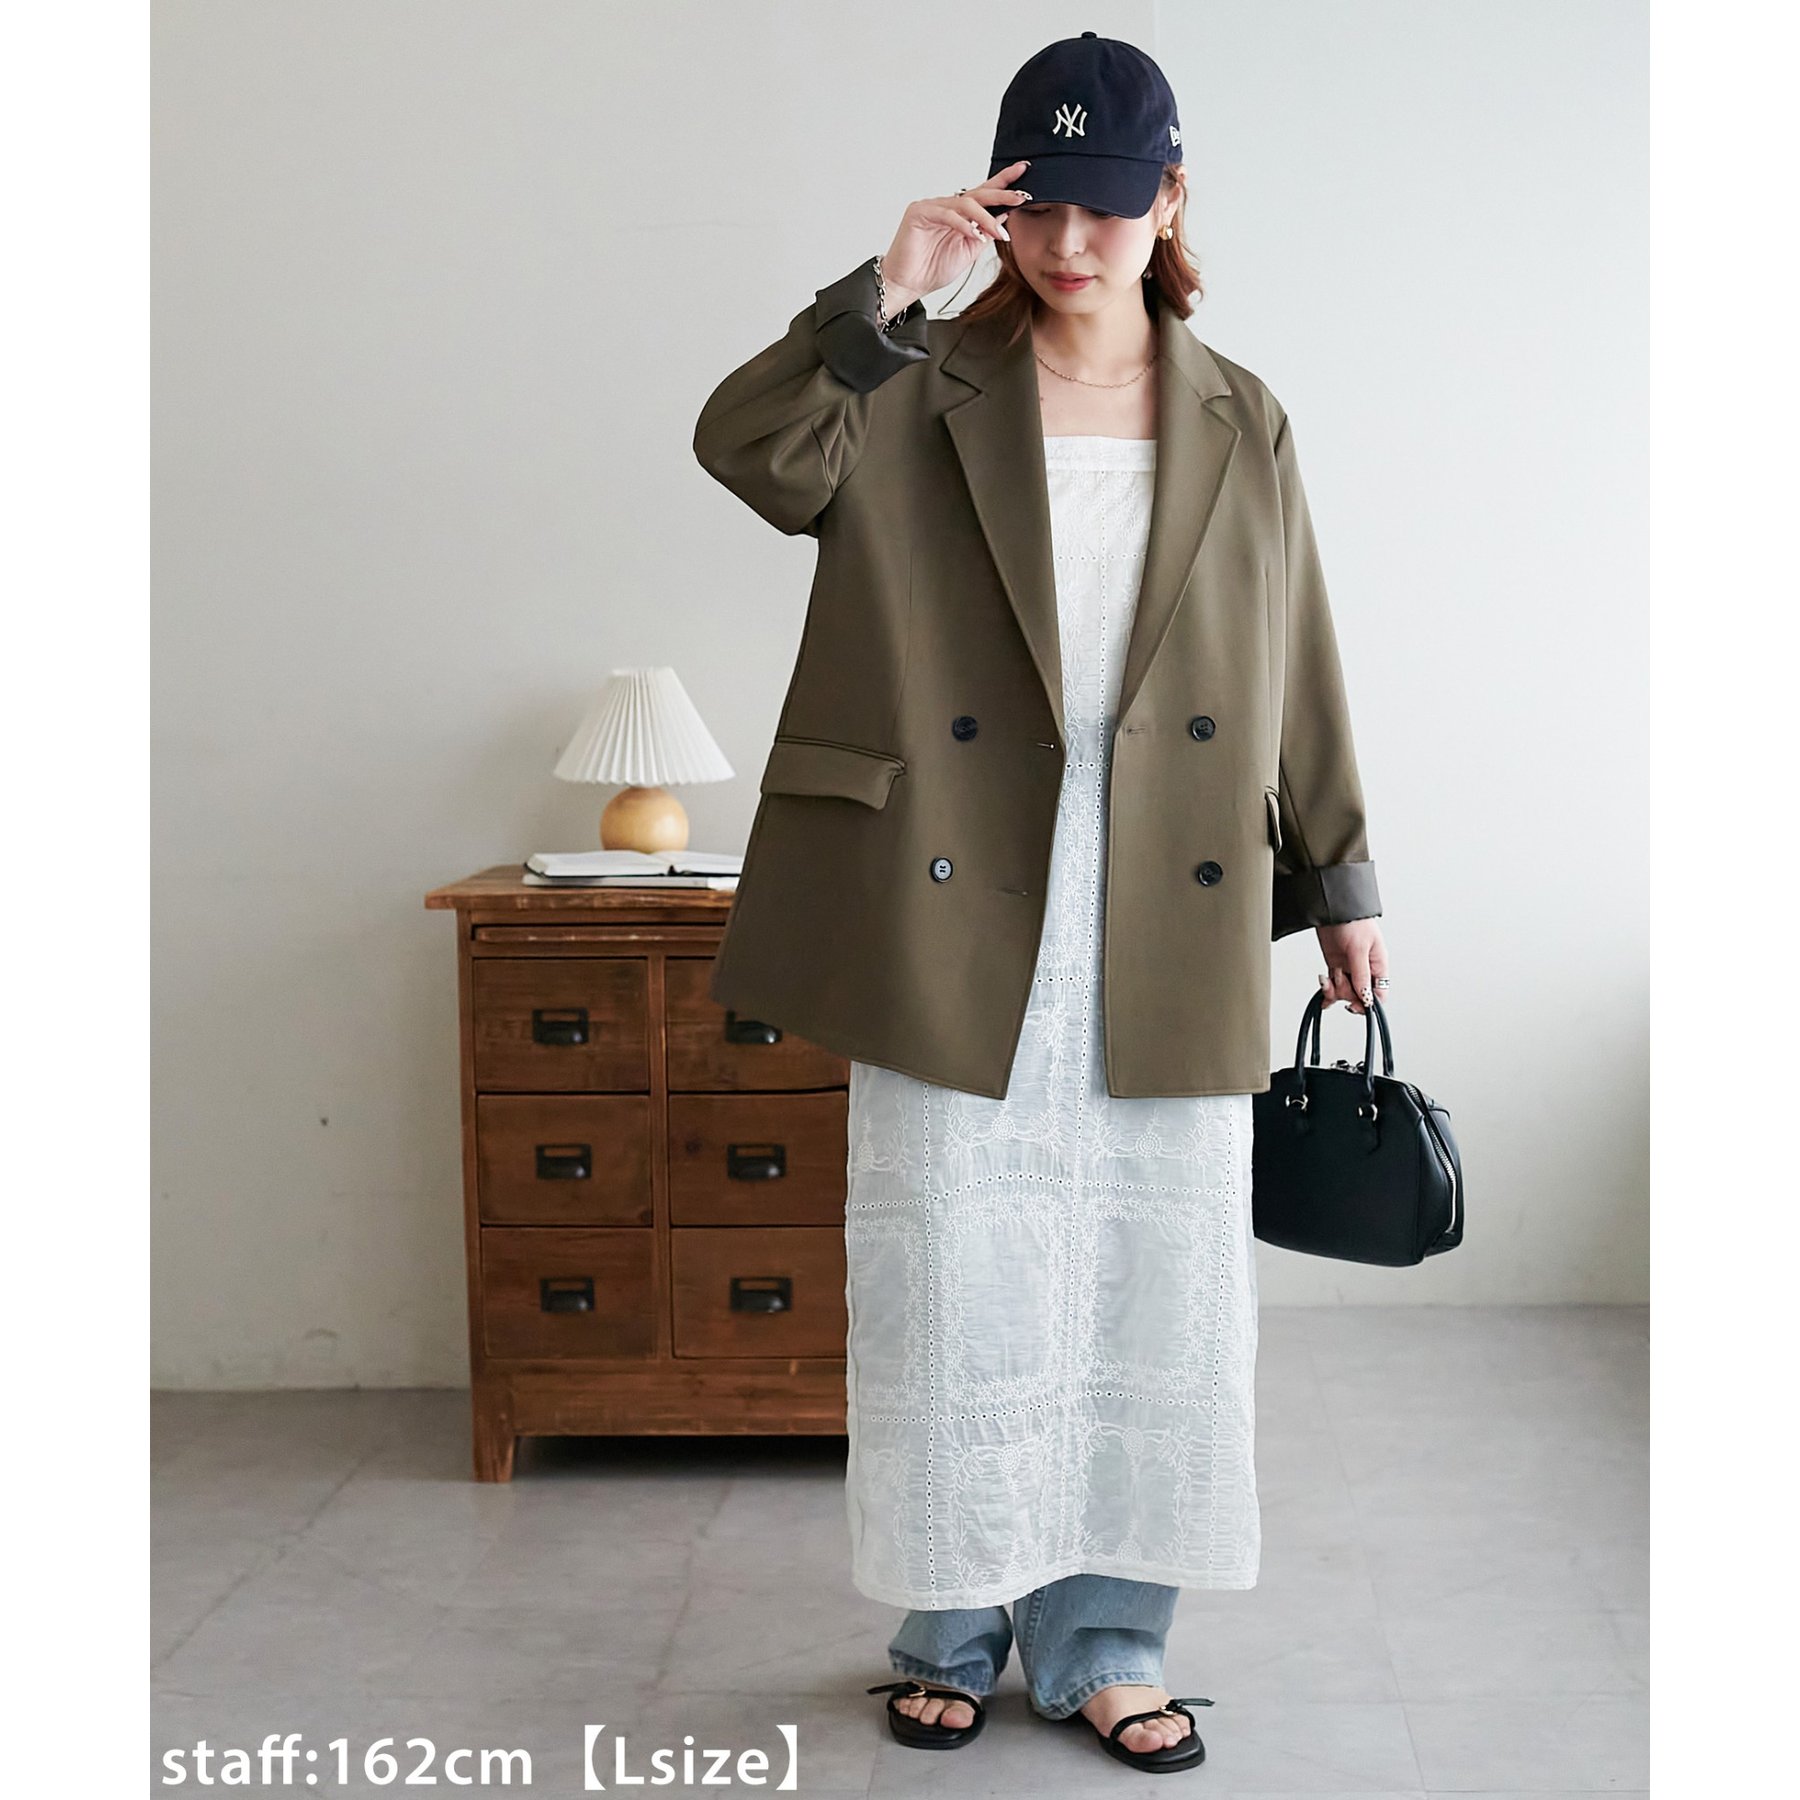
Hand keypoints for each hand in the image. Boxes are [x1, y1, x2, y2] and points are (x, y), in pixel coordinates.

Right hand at [880, 160, 1032, 309]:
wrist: (908, 285)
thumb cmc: (933, 269)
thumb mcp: (970, 250)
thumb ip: (985, 232)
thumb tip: (1006, 214)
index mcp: (959, 213)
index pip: (984, 194)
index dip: (1003, 182)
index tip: (1024, 171)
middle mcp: (946, 205)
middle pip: (978, 193)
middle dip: (1002, 193)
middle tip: (1021, 195)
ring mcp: (932, 206)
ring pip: (965, 204)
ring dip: (985, 218)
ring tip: (999, 233)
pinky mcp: (919, 213)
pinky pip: (947, 215)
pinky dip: (963, 225)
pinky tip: (974, 235)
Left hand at [1315, 919, 1388, 1015]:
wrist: (1331, 908)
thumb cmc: (1352, 921)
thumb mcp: (1358, 949)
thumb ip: (1361, 975)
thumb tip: (1366, 998)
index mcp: (1378, 964)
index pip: (1379, 994)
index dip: (1367, 1003)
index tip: (1353, 1004)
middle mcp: (1365, 968)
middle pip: (1359, 995)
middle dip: (1346, 993)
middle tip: (1337, 981)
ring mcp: (1349, 967)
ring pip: (1344, 991)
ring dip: (1334, 990)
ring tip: (1327, 979)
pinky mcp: (1335, 964)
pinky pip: (1333, 985)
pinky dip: (1328, 990)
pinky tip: (1323, 992)